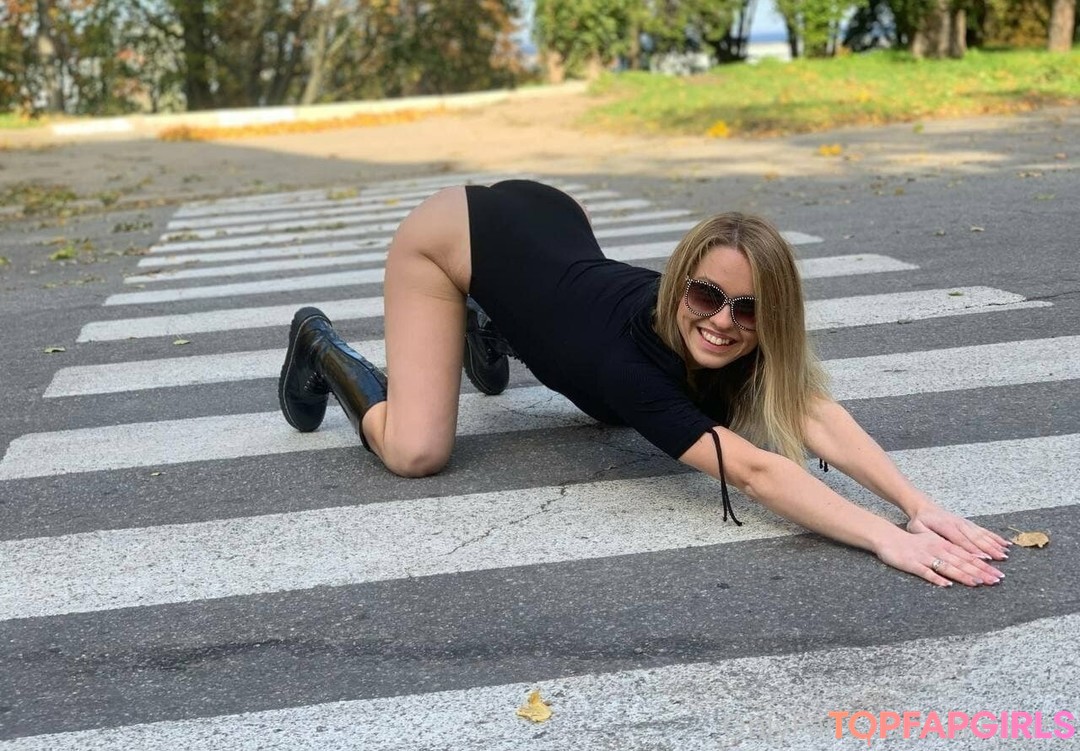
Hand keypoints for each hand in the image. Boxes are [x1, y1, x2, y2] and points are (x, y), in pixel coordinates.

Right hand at [875, 528, 1005, 586]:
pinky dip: (936, 578)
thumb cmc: (911, 542)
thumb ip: (948, 550)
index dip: (984, 565)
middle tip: (996, 581)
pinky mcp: (912, 564)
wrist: (887, 537)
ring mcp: (925, 557)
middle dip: (981, 572)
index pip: (968, 555)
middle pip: (962, 562)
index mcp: (944, 544)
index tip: (999, 574)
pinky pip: (926, 572)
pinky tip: (946, 585)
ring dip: (963, 575)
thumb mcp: (932, 541)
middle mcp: (938, 549)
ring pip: (948, 567)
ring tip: (977, 583)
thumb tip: (966, 560)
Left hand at [906, 501, 1010, 560]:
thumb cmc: (919, 521)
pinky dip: (995, 537)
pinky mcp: (969, 524)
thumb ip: (927, 537)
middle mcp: (958, 524)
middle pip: (976, 539)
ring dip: (995, 544)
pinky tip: (1005, 543)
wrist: (924, 507)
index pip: (961, 540)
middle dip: (989, 550)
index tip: (984, 558)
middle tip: (1001, 560)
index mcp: (945, 526)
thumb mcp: (917, 528)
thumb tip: (939, 546)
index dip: (972, 549)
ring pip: (982, 534)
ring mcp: (965, 523)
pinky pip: (984, 531)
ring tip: (1005, 554)